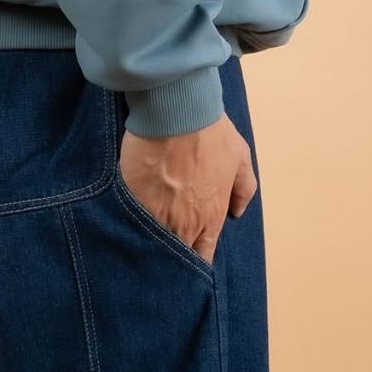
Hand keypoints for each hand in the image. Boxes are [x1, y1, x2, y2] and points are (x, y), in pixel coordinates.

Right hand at [119, 113, 256, 264]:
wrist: (177, 113)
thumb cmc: (210, 132)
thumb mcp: (240, 157)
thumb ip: (243, 188)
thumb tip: (237, 211)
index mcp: (211, 217)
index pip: (203, 255)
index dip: (195, 258)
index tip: (188, 253)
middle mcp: (185, 224)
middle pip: (177, 254)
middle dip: (172, 256)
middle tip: (164, 251)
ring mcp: (158, 216)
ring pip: (153, 246)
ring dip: (150, 245)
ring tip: (145, 243)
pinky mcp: (134, 203)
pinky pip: (133, 226)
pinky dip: (131, 229)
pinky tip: (127, 228)